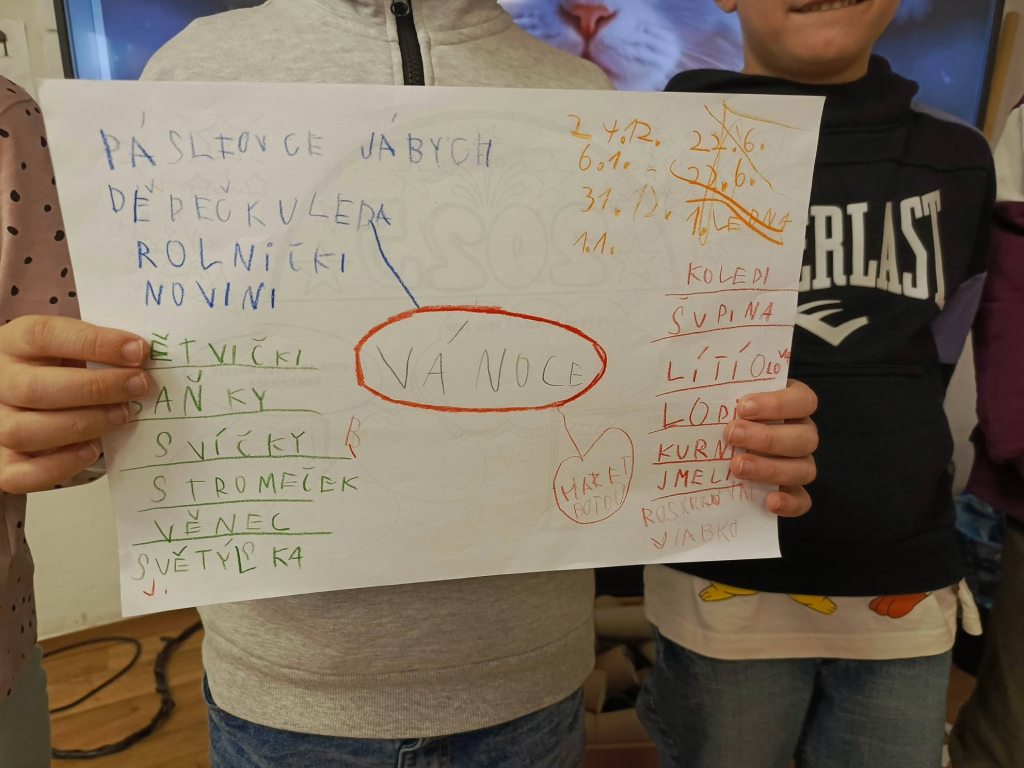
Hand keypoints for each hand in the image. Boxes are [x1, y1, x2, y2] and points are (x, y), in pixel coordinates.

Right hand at [0, 316, 149, 493]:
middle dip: (96, 388)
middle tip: (137, 386)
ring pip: (24, 432)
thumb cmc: (62, 369)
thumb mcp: (74, 347)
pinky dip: (60, 465)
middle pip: (33, 388)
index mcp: (15, 343)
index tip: (138, 350)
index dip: (95, 342)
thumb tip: (140, 355)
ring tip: (121, 416)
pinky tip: (92, 449)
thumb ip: (100, 350)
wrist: (38, 400)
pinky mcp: (3, 463)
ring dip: (83, 426)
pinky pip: (19, 474)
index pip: (45, 336)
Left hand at [724, 379, 817, 517]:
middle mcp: (801, 433)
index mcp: (792, 404)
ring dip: (771, 469)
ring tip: (737, 467)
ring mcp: (800, 463)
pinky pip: (802, 501)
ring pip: (804, 469)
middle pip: (804, 437)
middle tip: (731, 435)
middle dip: (766, 438)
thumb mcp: (721, 396)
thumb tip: (687, 378)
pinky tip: (769, 501)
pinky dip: (789, 504)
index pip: (802, 400)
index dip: (777, 404)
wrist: (712, 449)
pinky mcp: (793, 492)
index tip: (742, 406)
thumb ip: (718, 391)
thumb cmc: (720, 413)